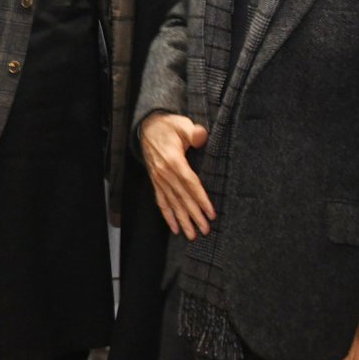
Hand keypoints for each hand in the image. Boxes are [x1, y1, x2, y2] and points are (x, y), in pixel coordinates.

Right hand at [139, 112, 212, 238]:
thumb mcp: (181, 124)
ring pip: (172, 203)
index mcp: (174, 161)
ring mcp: (159, 179)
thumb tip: (202, 136)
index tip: (211, 213)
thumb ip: (193, 132)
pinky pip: (161, 201)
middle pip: (182, 198)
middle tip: (205, 229)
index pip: (190, 184)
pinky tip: (174, 227)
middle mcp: (165, 173)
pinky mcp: (155, 182)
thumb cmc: (168, 127)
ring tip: (191, 234)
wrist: (147, 128)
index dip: (201, 199)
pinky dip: (167, 216)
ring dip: (182, 220)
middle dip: (194, 215)